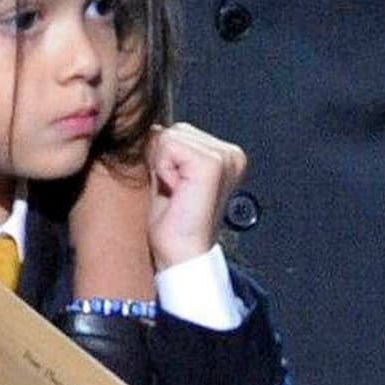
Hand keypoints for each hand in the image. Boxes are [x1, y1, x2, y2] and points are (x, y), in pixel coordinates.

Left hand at [147, 123, 246, 269]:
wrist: (181, 256)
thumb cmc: (174, 225)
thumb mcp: (167, 176)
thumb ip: (165, 149)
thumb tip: (153, 128)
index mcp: (226, 156)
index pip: (180, 132)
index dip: (165, 160)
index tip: (176, 190)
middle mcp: (231, 153)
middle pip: (175, 129)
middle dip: (164, 161)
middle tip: (176, 194)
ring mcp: (225, 157)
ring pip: (170, 135)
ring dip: (163, 167)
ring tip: (177, 194)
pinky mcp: (213, 163)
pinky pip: (169, 144)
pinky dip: (163, 169)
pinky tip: (177, 192)